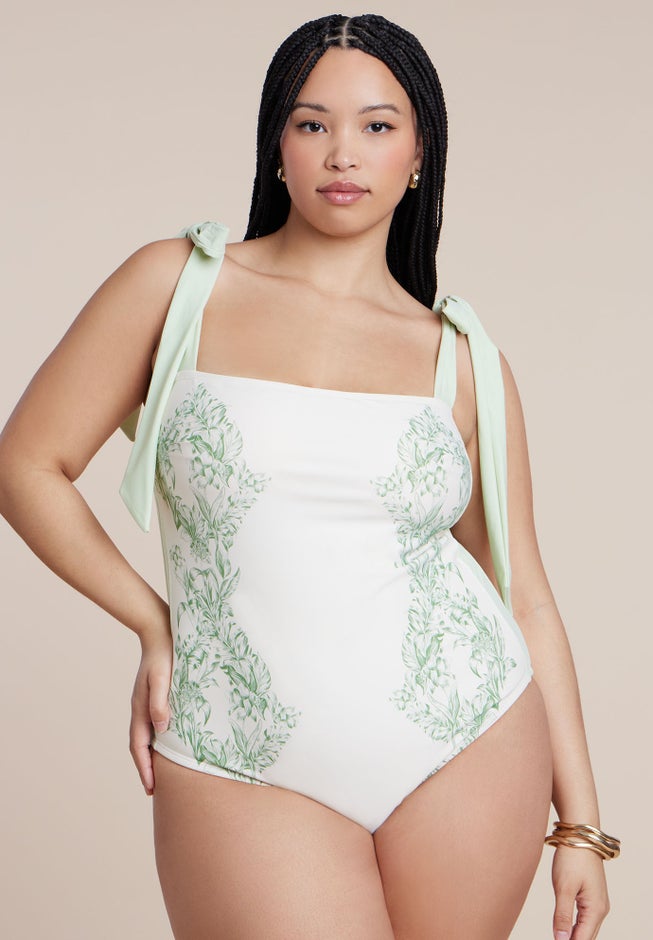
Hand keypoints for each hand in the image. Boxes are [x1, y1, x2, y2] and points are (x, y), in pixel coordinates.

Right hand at [129, 628, 172, 794]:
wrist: (159, 632)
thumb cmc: (164, 655)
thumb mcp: (163, 678)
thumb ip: (160, 702)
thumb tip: (161, 729)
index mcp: (140, 708)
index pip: (139, 746)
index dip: (144, 768)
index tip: (151, 788)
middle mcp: (140, 709)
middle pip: (140, 746)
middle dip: (146, 768)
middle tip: (154, 789)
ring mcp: (146, 703)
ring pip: (146, 737)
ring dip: (151, 756)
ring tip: (160, 773)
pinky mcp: (155, 697)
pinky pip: (153, 725)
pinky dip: (157, 740)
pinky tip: (168, 743)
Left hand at [551, 845, 609, 938]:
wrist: (580, 835)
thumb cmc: (572, 858)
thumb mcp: (563, 887)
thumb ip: (562, 915)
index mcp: (596, 909)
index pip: (582, 939)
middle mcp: (600, 909)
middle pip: (586, 936)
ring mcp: (597, 902)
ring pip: (586, 928)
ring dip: (573, 935)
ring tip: (557, 938)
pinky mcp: (591, 896)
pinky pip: (584, 918)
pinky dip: (575, 926)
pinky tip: (564, 929)